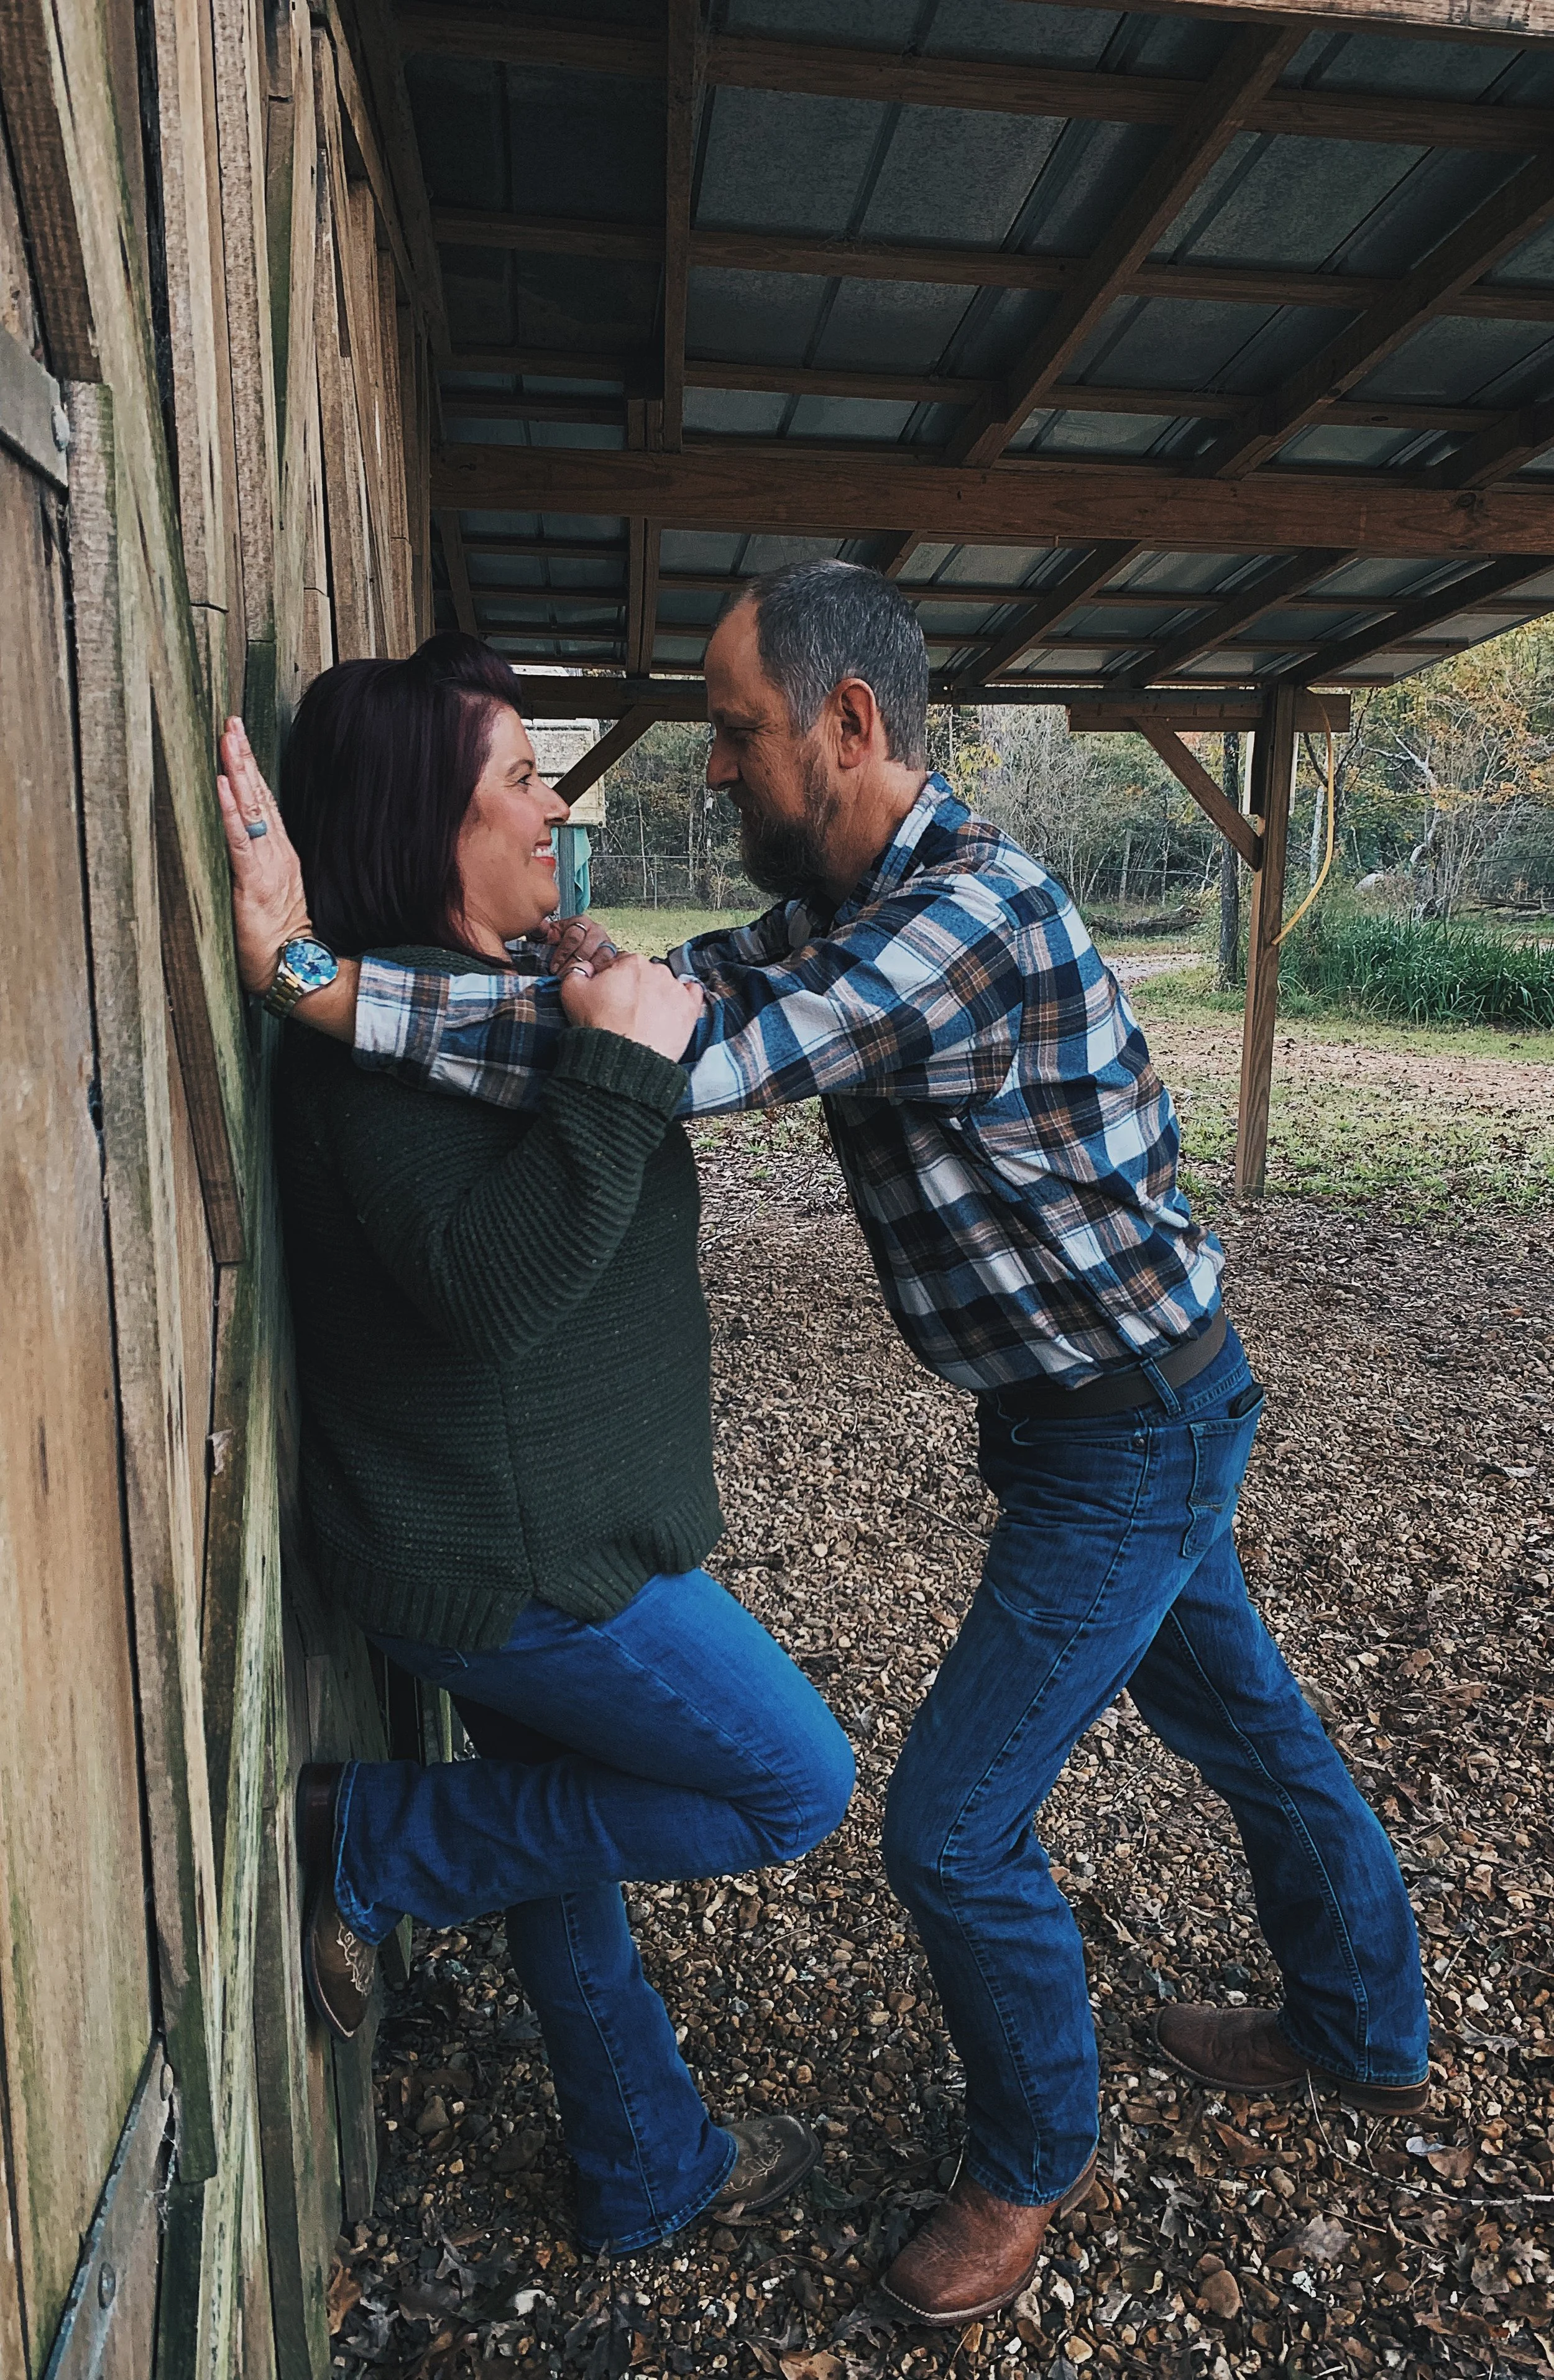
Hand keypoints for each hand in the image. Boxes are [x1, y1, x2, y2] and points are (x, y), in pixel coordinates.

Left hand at [215, 716, 310, 993]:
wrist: (298, 973)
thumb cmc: (282, 946)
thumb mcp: (271, 903)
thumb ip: (262, 877)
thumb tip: (249, 860)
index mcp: (281, 858)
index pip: (265, 805)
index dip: (254, 771)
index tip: (241, 739)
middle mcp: (277, 855)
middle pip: (260, 797)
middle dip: (245, 757)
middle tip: (231, 722)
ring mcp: (268, 866)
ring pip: (252, 809)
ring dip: (239, 771)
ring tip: (228, 739)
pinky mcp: (254, 883)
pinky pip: (241, 839)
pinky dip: (232, 810)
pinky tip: (226, 783)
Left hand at [542, 915, 623, 976]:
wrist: (574, 951)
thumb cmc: (560, 945)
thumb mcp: (549, 937)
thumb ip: (542, 932)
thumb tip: (540, 927)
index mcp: (580, 922)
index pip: (573, 937)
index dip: (563, 953)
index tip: (554, 968)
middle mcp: (596, 930)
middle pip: (587, 948)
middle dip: (573, 964)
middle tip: (563, 977)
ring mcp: (606, 942)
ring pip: (601, 956)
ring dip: (588, 970)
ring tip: (578, 979)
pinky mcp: (614, 955)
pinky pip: (611, 964)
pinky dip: (601, 972)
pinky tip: (591, 980)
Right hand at [559, 952, 703, 1061]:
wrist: (626, 1059)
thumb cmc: (602, 1027)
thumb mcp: (572, 993)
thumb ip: (577, 972)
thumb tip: (584, 968)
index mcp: (631, 962)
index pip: (620, 963)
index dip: (611, 980)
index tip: (609, 995)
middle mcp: (657, 971)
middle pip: (644, 974)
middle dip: (635, 988)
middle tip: (624, 1010)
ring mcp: (676, 990)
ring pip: (666, 985)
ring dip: (657, 995)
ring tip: (645, 1018)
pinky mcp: (690, 1009)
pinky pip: (692, 994)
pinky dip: (684, 999)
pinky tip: (673, 1009)